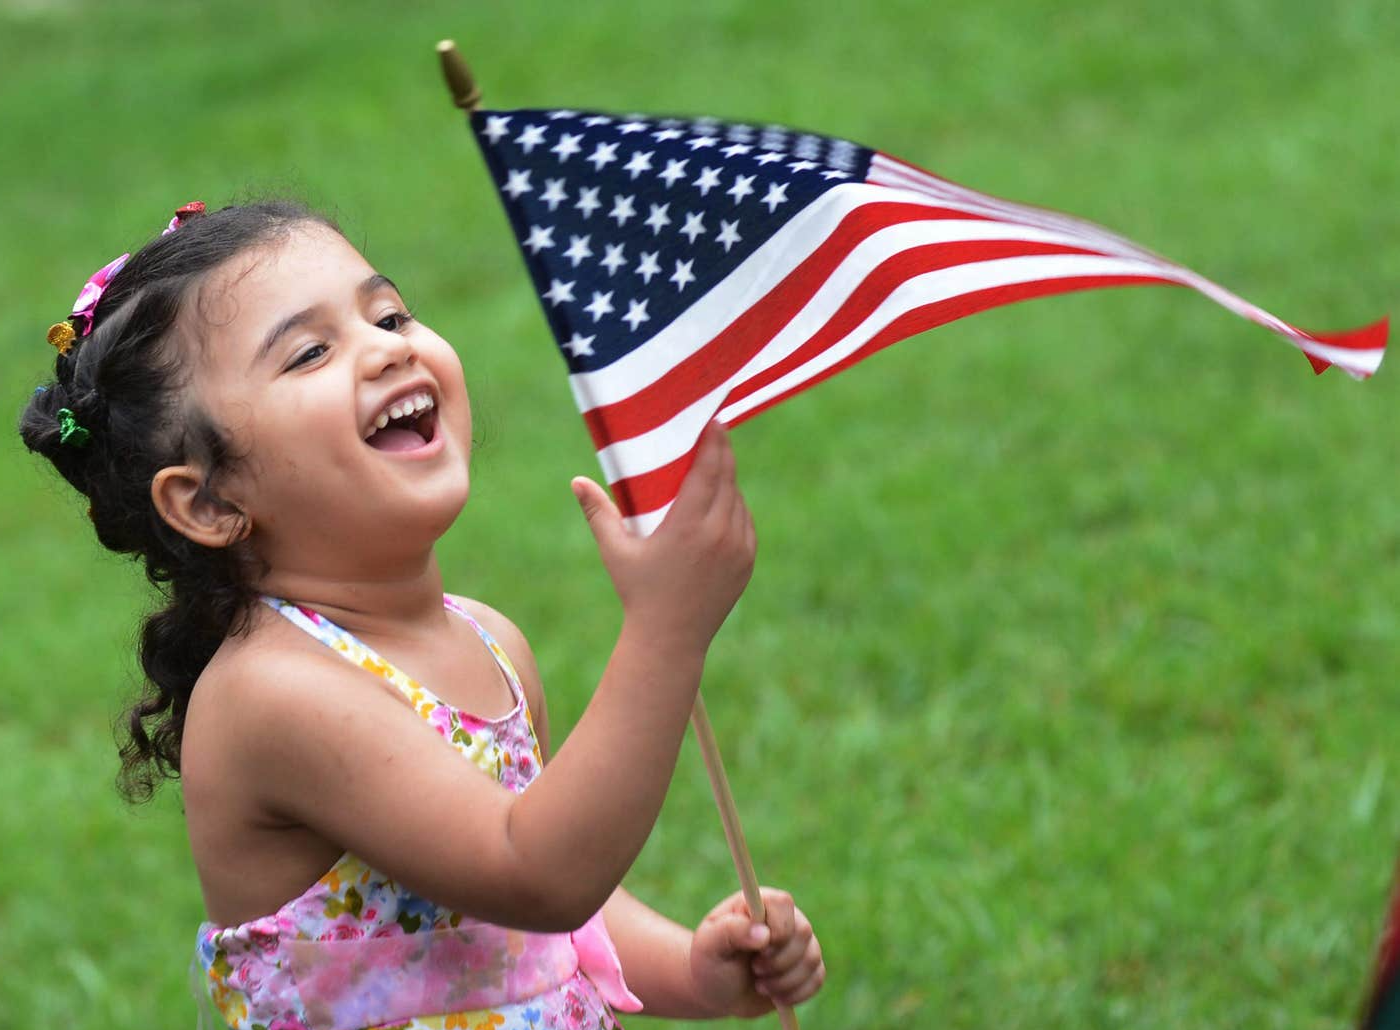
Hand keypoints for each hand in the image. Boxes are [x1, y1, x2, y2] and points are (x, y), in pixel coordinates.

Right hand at [572, 421, 755, 650]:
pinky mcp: (747, 561)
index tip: (712, 420)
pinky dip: (734, 507)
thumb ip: (598, 512)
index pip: (710, 469)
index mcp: (689, 526)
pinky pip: (744, 522)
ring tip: (714, 465)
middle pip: (728, 477)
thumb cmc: (638, 591)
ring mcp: (738, 548)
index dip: (714, 440)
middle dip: (722, 451)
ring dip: (728, 479)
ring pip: (737, 499)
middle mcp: (719, 533)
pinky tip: (721, 500)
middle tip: (715, 430)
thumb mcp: (616, 551)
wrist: (672, 638)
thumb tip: (576, 481)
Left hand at [688, 887, 824, 1016]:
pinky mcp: (806, 967)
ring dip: (785, 980)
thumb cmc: (709, 963)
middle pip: (803, 931)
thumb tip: (763, 933)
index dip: (777, 928)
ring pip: (812, 957)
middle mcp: (783, 918)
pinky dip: (796, 993)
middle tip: (755, 970)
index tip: (759, 949)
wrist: (717, 992)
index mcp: (757, 904)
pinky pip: (817, 978)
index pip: (783, 902)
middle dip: (779, 960)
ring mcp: (797, 942)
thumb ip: (731, 931)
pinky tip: (775, 996)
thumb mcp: (708, 946)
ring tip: (760, 985)